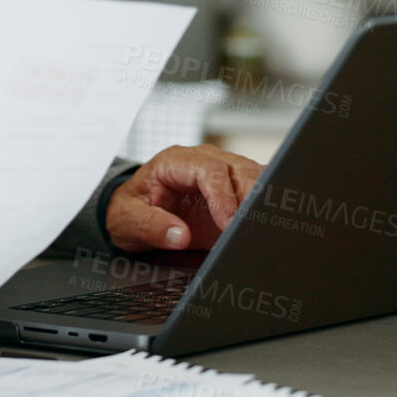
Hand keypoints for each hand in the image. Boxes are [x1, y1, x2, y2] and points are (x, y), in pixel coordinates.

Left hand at [106, 145, 263, 253]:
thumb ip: (150, 226)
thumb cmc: (130, 210)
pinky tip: (268, 221)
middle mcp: (202, 161)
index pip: (208, 170)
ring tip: (266, 225)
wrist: (133, 212)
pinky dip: (265, 204)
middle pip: (238, 169)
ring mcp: (221, 172)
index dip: (223, 196)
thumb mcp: (128, 220)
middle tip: (255, 226)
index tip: (228, 223)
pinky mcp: (233, 189)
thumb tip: (179, 235)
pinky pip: (256, 190)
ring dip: (263, 199)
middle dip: (251, 196)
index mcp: (175, 162)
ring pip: (254, 176)